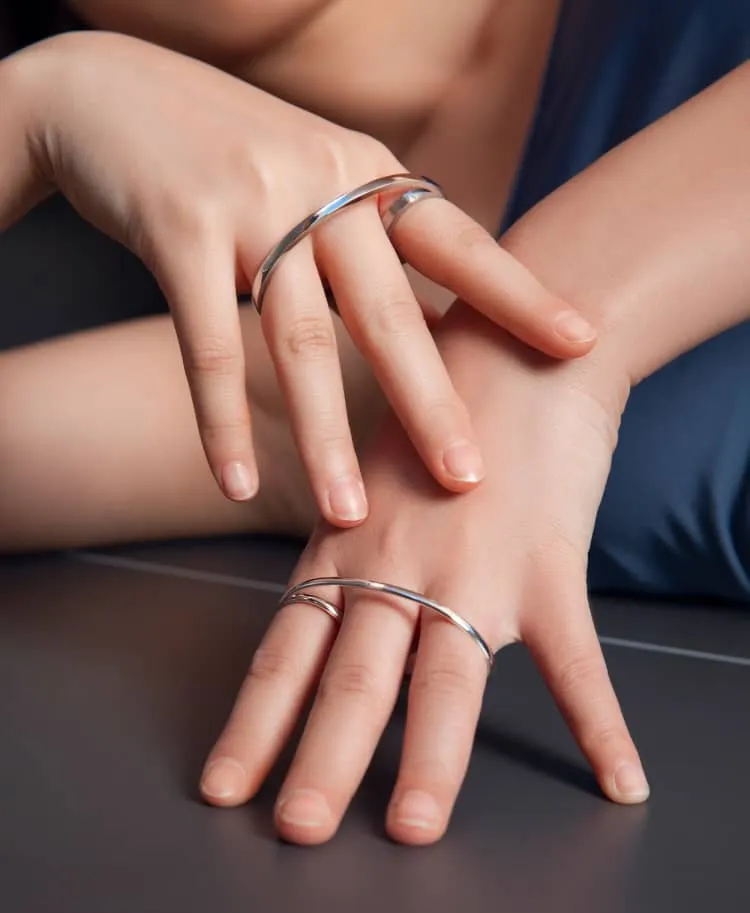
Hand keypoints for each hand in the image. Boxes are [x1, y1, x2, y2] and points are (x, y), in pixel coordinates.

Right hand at [7, 31, 595, 521]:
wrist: (109, 92)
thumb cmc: (225, 150)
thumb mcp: (312, 173)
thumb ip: (362, 236)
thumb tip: (421, 320)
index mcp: (364, 173)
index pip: (455, 241)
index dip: (517, 293)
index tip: (580, 343)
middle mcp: (320, 184)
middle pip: (390, 311)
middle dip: (431, 404)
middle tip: (469, 480)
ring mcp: (250, 202)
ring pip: (301, 342)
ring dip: (327, 438)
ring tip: (350, 514)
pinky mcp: (179, 227)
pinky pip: (204, 343)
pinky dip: (220, 421)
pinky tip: (234, 483)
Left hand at [199, 307, 647, 844]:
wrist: (515, 345)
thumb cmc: (436, 404)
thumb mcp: (368, 475)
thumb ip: (345, 540)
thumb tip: (320, 602)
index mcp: (347, 548)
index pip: (287, 650)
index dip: (255, 723)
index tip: (226, 787)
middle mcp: (397, 566)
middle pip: (351, 679)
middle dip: (322, 761)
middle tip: (297, 833)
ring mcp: (473, 570)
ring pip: (444, 681)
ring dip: (430, 762)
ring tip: (414, 829)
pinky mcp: (547, 567)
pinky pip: (576, 660)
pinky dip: (600, 725)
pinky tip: (620, 781)